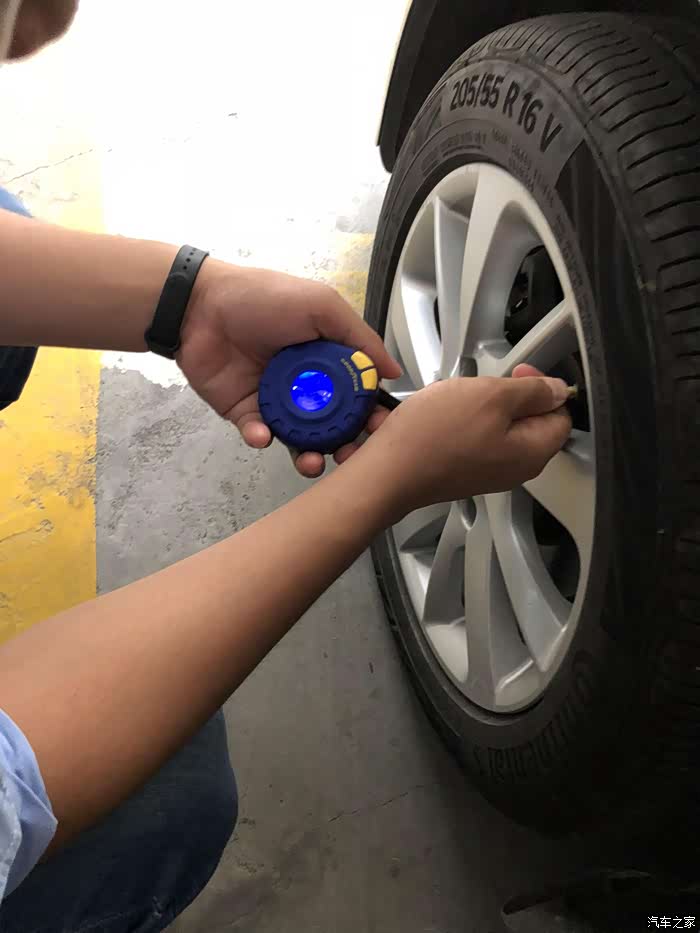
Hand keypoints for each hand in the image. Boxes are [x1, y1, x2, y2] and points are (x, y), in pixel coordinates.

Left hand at [177, 261, 400, 477]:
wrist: (199, 305)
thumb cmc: (262, 297)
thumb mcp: (321, 306)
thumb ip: (359, 337)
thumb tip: (393, 370)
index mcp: (326, 359)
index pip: (356, 394)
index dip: (370, 413)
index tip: (380, 430)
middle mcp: (304, 383)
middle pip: (331, 424)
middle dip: (344, 444)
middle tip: (349, 455)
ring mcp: (274, 400)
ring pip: (298, 438)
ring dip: (308, 454)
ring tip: (313, 462)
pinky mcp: (244, 413)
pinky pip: (259, 434)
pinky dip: (263, 439)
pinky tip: (265, 436)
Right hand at [359, 365, 571, 518]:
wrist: (388, 471)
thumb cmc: (434, 438)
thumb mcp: (492, 396)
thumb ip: (533, 391)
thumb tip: (558, 390)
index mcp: (532, 452)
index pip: (561, 414)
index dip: (544, 387)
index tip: (518, 373)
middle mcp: (513, 468)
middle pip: (528, 421)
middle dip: (506, 396)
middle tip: (481, 386)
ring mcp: (486, 471)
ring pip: (496, 426)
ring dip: (477, 405)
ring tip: (455, 401)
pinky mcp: (461, 471)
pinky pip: (470, 437)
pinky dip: (457, 421)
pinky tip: (439, 416)